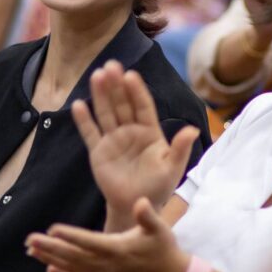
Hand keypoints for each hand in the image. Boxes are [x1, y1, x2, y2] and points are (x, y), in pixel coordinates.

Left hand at [26, 197, 188, 271]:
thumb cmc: (163, 248)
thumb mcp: (160, 228)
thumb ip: (148, 216)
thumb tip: (140, 202)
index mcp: (118, 248)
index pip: (88, 241)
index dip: (70, 235)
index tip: (52, 229)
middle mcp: (107, 265)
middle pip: (73, 256)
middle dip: (50, 247)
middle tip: (29, 240)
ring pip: (72, 268)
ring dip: (50, 259)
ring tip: (31, 251)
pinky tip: (48, 269)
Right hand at [75, 61, 200, 216]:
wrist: (137, 206)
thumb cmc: (158, 186)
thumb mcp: (172, 168)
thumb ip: (180, 149)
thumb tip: (193, 130)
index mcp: (149, 131)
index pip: (142, 106)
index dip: (137, 91)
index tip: (131, 75)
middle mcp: (130, 130)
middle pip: (122, 104)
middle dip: (117, 85)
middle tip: (111, 65)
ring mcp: (113, 139)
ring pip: (106, 113)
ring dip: (101, 95)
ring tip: (97, 75)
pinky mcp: (98, 152)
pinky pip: (90, 133)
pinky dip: (84, 120)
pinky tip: (78, 105)